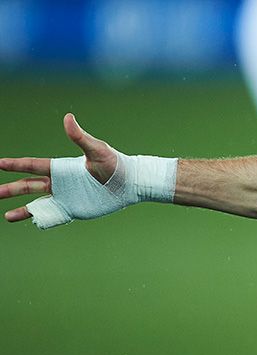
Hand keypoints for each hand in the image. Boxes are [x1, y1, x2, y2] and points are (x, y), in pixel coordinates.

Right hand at [1, 114, 119, 222]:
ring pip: (37, 203)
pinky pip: (54, 215)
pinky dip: (41, 219)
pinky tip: (31, 222)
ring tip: (6, 216)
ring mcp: (66, 197)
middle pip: (28, 185)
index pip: (32, 165)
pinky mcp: (74, 209)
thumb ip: (80, 137)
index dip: (14, 165)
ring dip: (22, 209)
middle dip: (10, 189)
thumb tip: (68, 117)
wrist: (131, 183)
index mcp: (61, 168)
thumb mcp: (96, 150)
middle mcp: (60, 183)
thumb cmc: (115, 164)